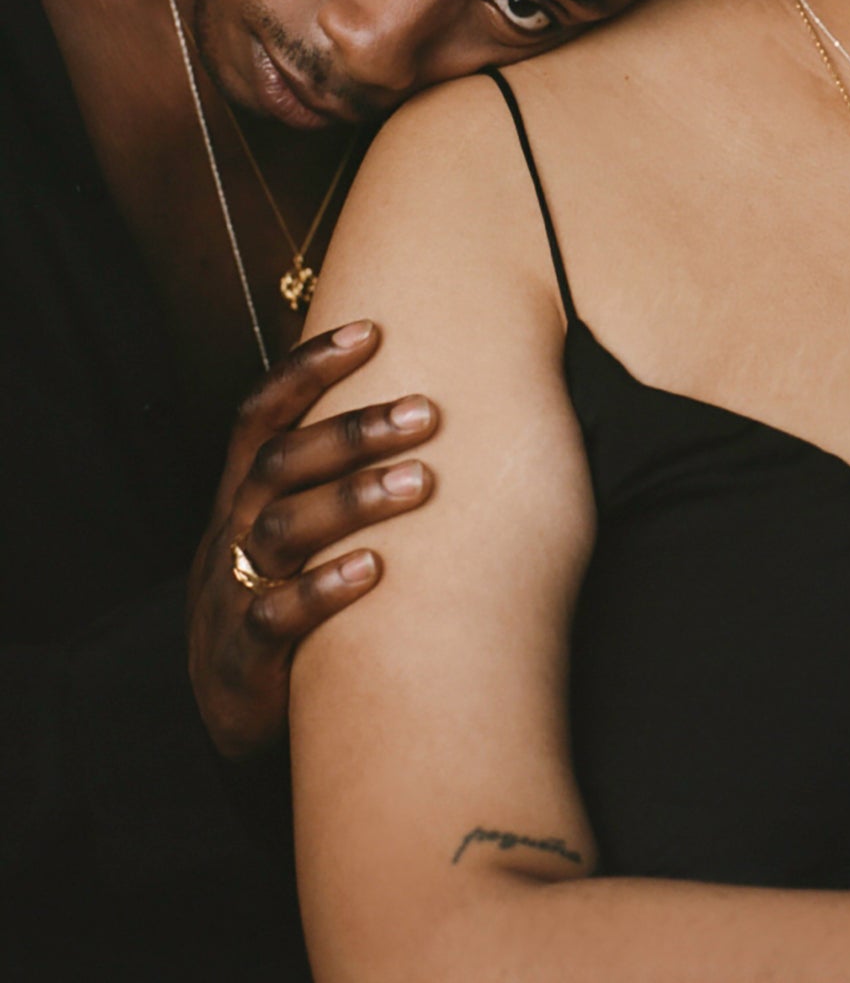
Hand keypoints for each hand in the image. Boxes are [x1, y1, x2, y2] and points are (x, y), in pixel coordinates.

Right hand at [187, 320, 435, 760]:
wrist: (228, 712)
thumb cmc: (285, 593)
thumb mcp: (292, 527)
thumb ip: (334, 473)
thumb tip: (426, 401)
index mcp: (243, 494)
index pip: (262, 413)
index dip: (308, 368)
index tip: (370, 330)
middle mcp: (233, 531)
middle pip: (281, 462)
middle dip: (353, 430)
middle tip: (426, 411)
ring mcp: (232, 592)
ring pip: (282, 529)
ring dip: (352, 499)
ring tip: (421, 482)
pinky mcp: (243, 658)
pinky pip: (277, 617)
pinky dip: (324, 589)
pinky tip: (375, 569)